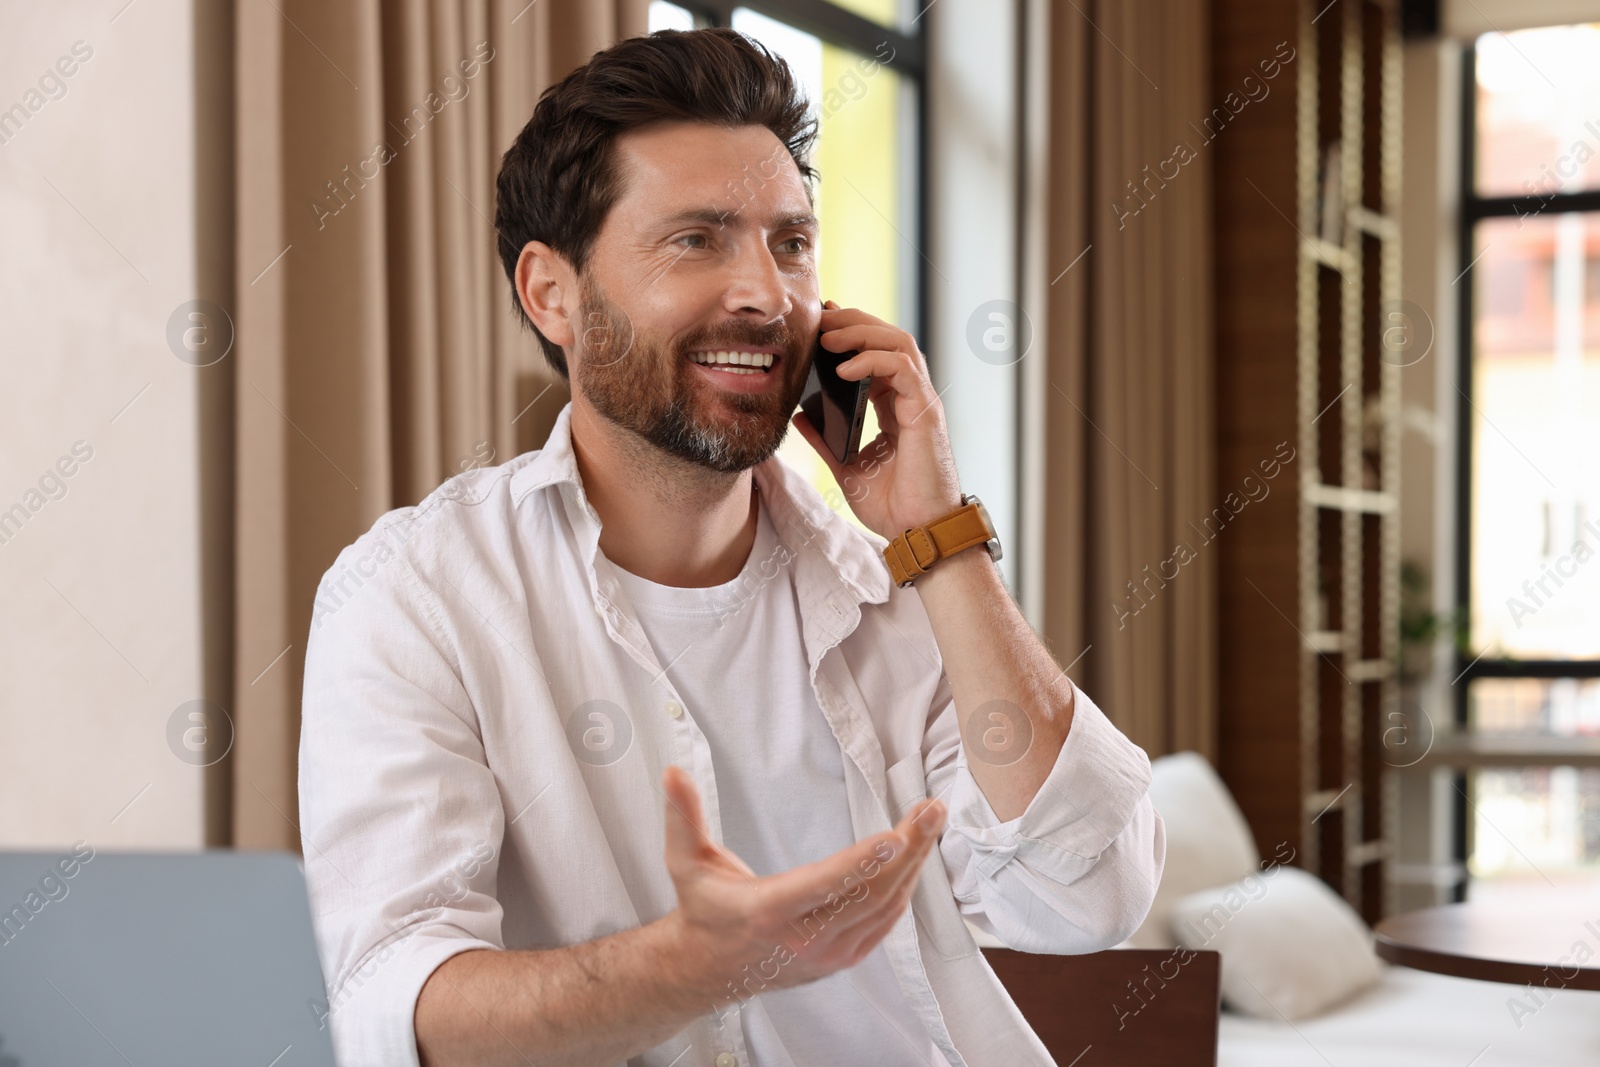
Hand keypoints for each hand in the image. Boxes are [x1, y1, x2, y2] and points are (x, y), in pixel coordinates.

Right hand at [657, 764, 945, 1005]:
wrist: (707, 969)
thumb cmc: (703, 909)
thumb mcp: (685, 861)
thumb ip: (683, 815)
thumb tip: (674, 773)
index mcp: (768, 912)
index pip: (824, 885)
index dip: (862, 862)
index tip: (895, 836)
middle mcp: (803, 940)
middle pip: (868, 894)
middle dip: (907, 850)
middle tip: (931, 812)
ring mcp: (827, 955)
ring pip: (884, 909)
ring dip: (913, 866)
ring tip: (930, 825)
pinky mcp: (840, 960)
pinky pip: (883, 925)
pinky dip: (903, 891)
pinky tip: (914, 860)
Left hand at [790, 301, 963, 537]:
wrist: (917, 533)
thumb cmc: (893, 506)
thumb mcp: (847, 467)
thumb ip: (825, 439)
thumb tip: (799, 416)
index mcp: (894, 407)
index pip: (876, 354)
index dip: (850, 333)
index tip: (819, 323)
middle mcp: (909, 397)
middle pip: (889, 337)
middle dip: (853, 321)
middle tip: (820, 319)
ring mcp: (920, 401)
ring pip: (899, 342)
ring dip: (861, 332)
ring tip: (828, 337)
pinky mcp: (924, 412)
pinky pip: (902, 368)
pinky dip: (872, 360)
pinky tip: (843, 368)